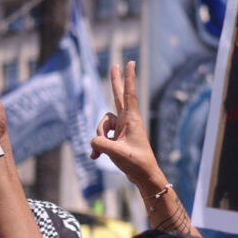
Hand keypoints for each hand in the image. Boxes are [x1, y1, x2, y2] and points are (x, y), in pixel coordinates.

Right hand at [90, 61, 161, 187]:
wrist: (144, 176)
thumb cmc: (136, 163)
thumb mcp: (116, 153)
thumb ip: (100, 143)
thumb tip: (92, 141)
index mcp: (131, 120)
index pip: (129, 94)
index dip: (128, 78)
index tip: (130, 62)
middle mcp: (127, 121)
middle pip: (118, 96)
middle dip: (116, 81)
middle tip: (115, 64)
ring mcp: (122, 129)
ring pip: (102, 124)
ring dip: (98, 136)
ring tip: (102, 151)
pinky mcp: (118, 138)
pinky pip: (102, 136)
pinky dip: (97, 145)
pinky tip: (95, 157)